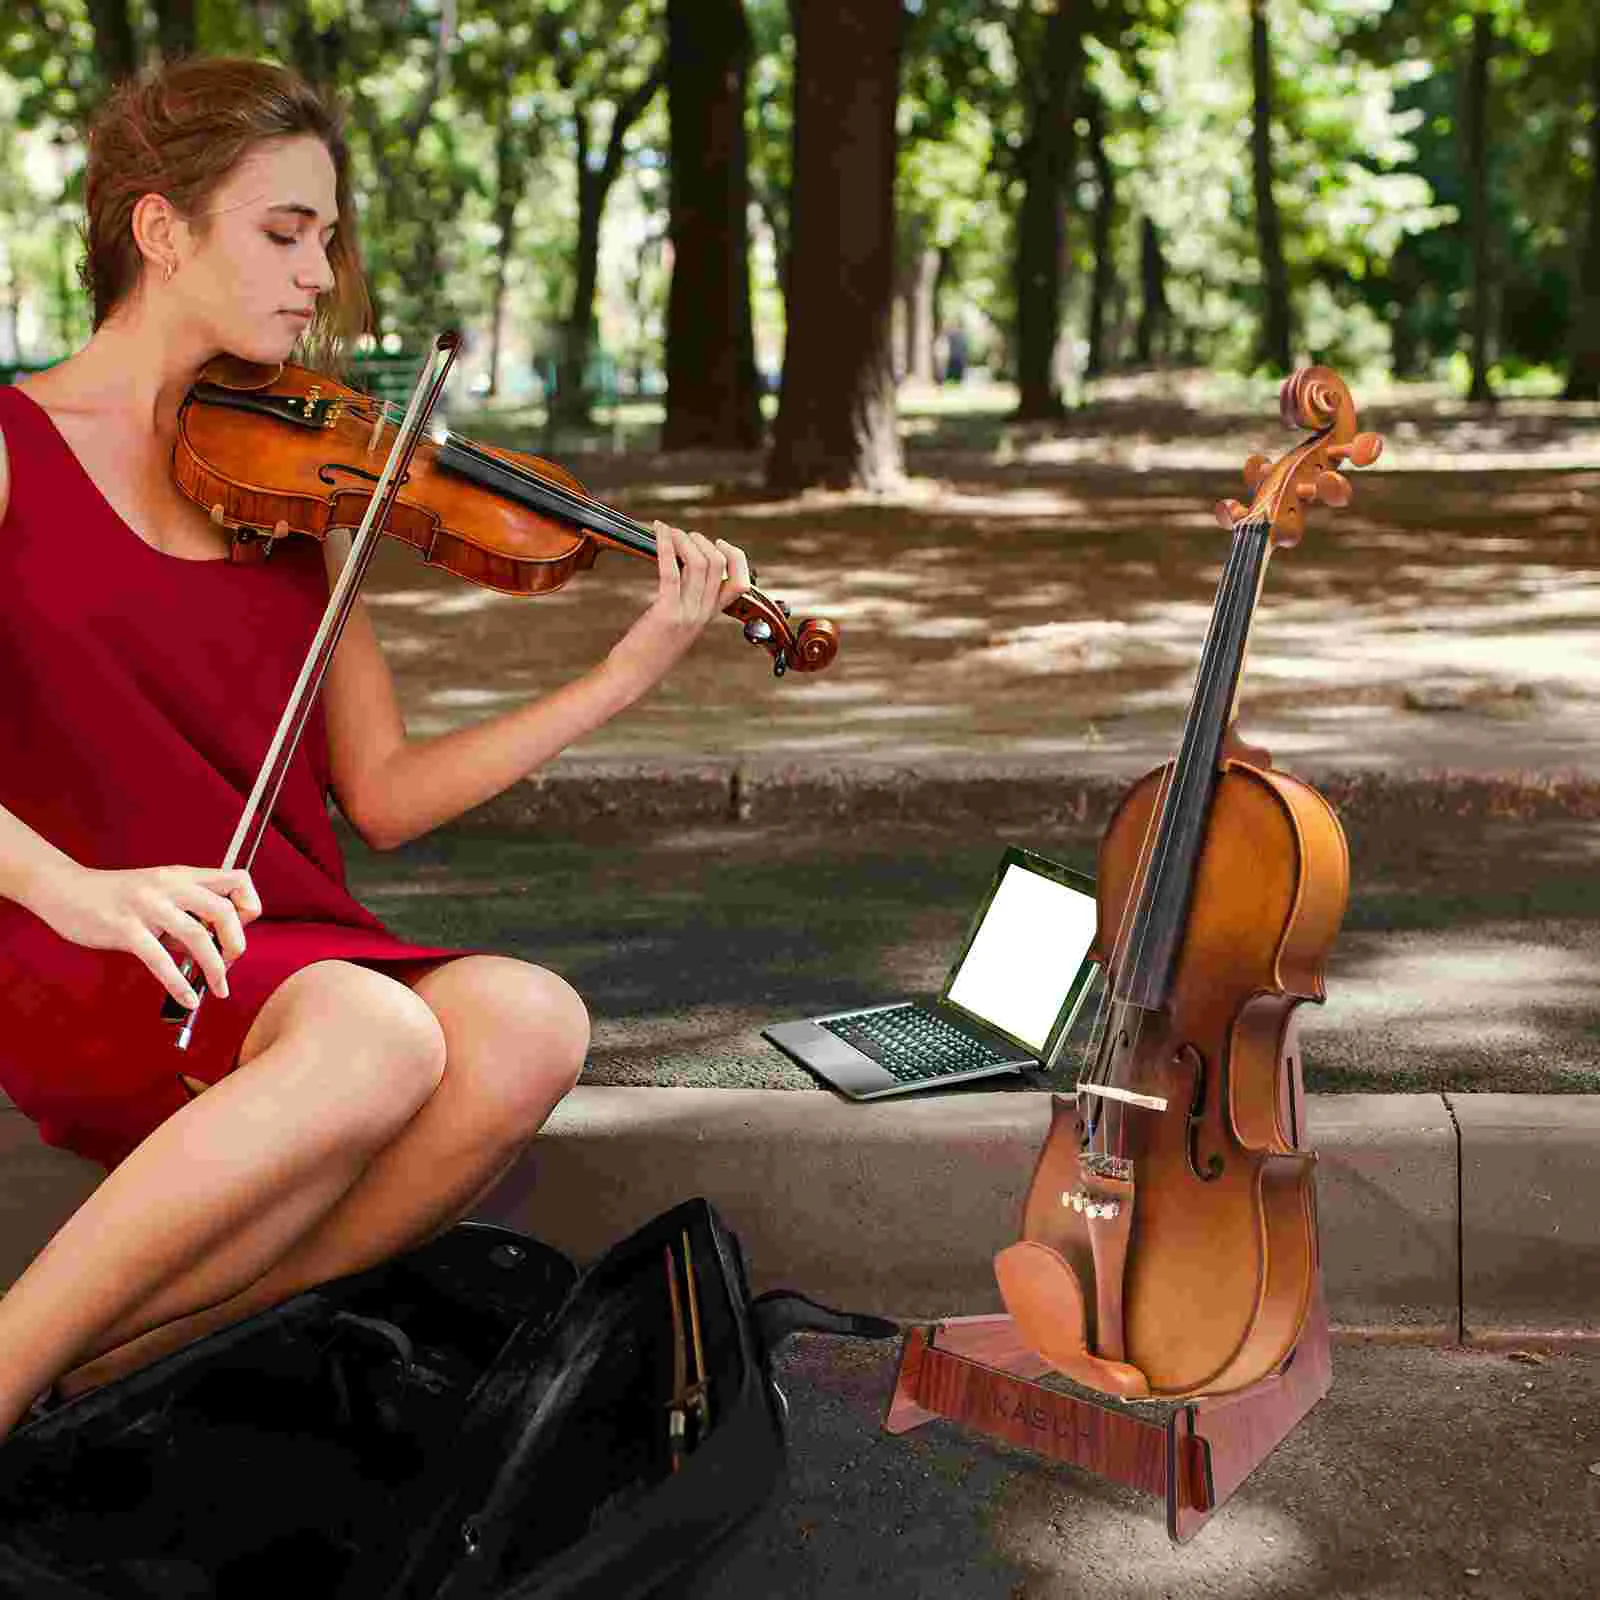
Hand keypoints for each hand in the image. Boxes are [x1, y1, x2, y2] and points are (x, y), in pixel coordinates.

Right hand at [30, 864, 261, 1010]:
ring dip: (214, 968)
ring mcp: (147, 906)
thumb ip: (185, 918)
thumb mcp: (158, 897)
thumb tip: (210, 950)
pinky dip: (179, 983)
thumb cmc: (115, 897)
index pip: (238, 880)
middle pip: (223, 910)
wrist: (64, 889)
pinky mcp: (125, 929)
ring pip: (197, 936)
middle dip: (236, 943)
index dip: (248, 905)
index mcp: (183, 876)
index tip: (241, 929)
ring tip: (219, 988)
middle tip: (231, 963)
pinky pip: (160, 960)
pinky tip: (188, 998)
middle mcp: (169, 886)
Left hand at [604, 522, 752, 694]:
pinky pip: (671, 571)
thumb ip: (688, 603)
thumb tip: (684, 572)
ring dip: (683, 539)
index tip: (718, 542)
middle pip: (718, 564)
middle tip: (682, 535)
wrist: (632, 675)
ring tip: (668, 531)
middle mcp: (703, 614)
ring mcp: (687, 614)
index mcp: (709, 616)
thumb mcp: (678, 626)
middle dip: (701, 540)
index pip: (741, 582)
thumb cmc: (648, 649)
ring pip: (699, 563)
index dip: (735, 557)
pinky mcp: (666, 612)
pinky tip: (658, 532)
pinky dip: (665, 545)